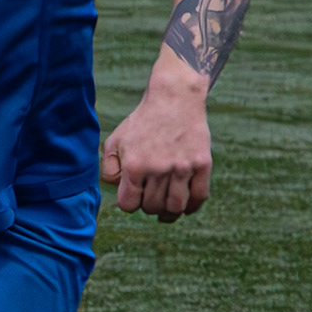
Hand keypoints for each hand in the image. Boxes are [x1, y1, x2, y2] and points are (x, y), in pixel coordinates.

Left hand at [103, 70, 212, 219]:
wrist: (174, 98)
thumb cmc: (142, 122)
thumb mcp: (115, 141)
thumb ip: (109, 168)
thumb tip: (119, 190)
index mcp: (134, 165)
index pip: (128, 205)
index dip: (129, 204)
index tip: (133, 196)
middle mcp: (158, 168)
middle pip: (152, 207)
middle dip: (149, 206)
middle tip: (151, 197)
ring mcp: (182, 167)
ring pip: (176, 207)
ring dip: (170, 212)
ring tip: (167, 208)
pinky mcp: (202, 164)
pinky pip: (199, 197)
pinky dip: (192, 206)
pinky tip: (186, 204)